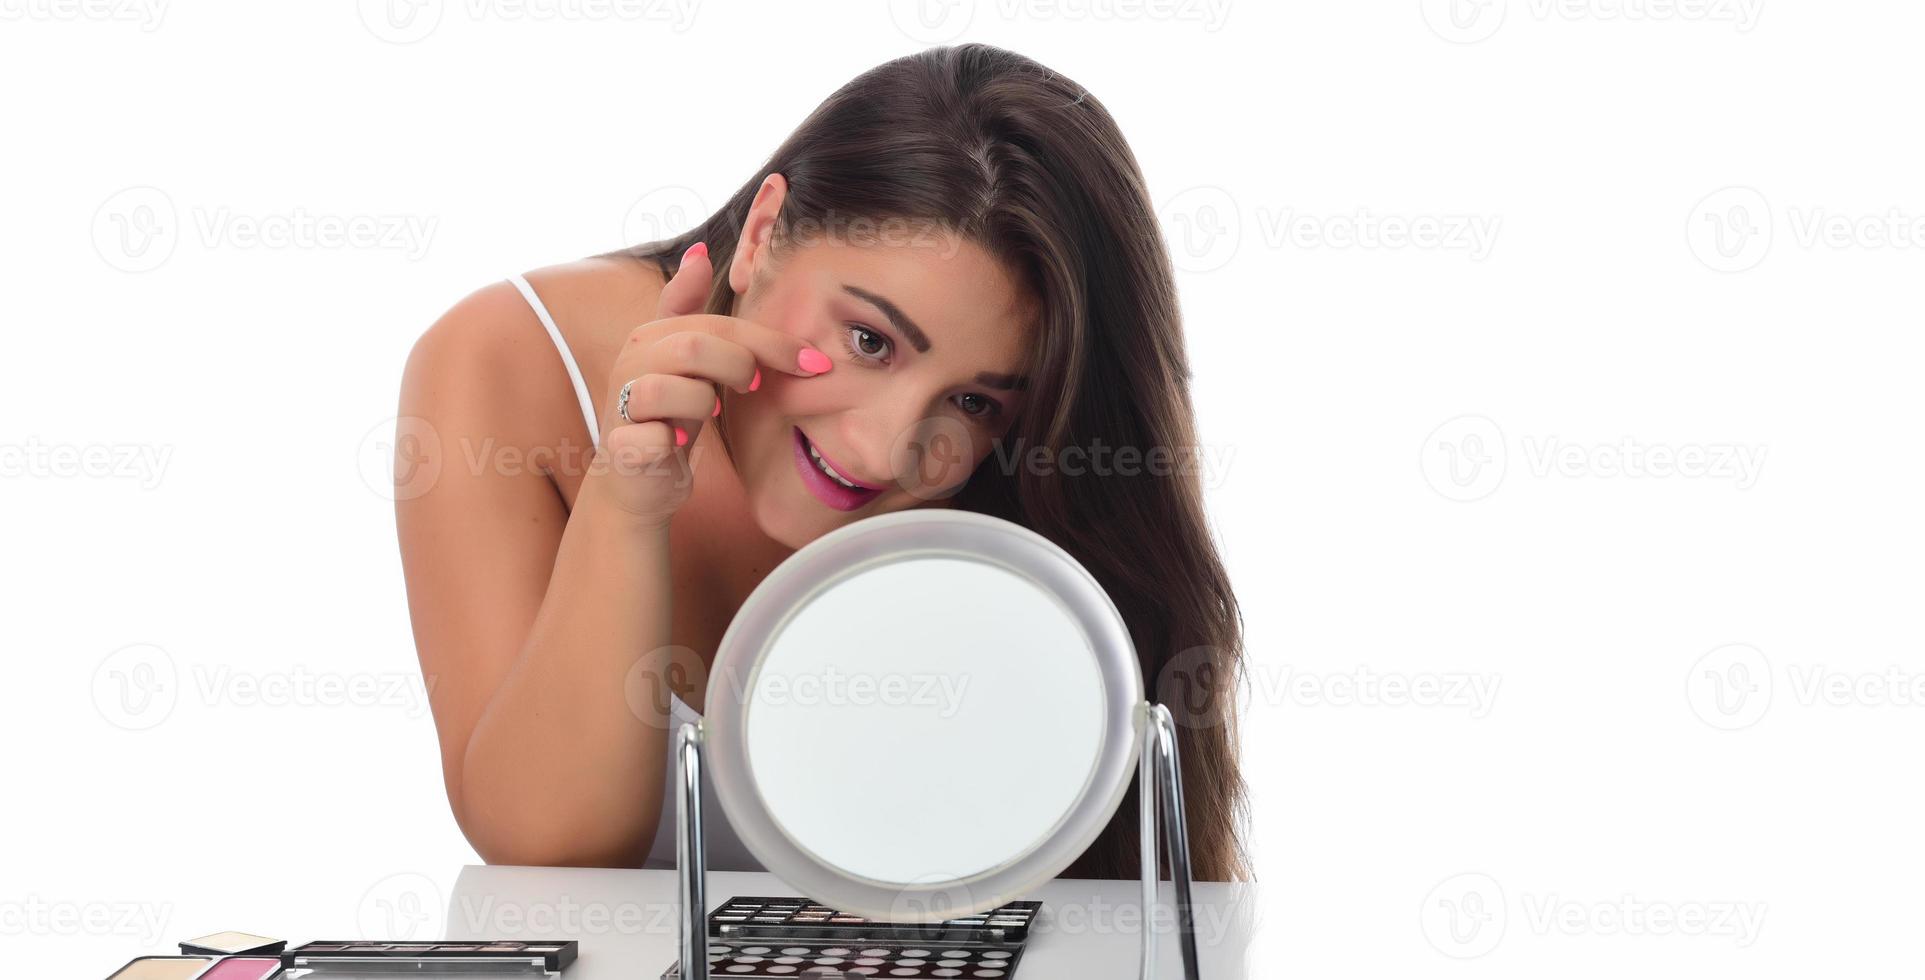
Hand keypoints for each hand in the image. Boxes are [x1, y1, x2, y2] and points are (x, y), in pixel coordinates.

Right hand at [589, 241, 833, 524]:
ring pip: (665, 388)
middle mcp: (631, 363)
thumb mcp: (688, 361)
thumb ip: (692, 309)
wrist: (638, 481)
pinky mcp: (619, 448)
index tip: (816, 363)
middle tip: (752, 386)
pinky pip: (648, 438)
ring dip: (698, 404)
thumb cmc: (672, 417)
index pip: (719, 324)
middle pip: (694, 347)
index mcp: (653, 336)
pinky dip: (667, 442)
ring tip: (704, 415)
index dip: (771, 341)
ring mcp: (621, 405)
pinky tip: (675, 444)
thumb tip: (700, 250)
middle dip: (737, 366)